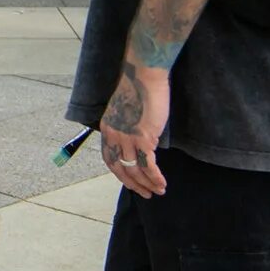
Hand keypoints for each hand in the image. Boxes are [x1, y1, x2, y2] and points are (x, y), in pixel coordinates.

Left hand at [100, 64, 169, 197]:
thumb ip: (127, 129)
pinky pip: (148, 165)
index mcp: (107, 129)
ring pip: (135, 170)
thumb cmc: (138, 90)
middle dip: (133, 184)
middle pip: (120, 168)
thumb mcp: (125, 112)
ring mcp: (127, 138)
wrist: (144, 76)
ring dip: (147, 184)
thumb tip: (138, 145)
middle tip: (145, 194)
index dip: (120, 173)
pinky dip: (155, 177)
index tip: (130, 181)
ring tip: (158, 191)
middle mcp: (113, 136)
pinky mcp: (143, 139)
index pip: (109, 158)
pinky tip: (162, 184)